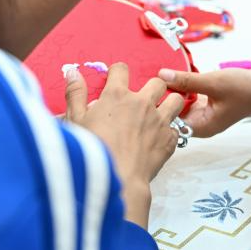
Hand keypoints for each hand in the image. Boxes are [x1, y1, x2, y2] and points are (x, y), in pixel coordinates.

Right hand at [64, 63, 183, 227]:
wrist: (116, 180)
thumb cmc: (92, 151)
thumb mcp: (75, 120)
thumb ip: (75, 94)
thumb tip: (73, 72)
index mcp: (117, 95)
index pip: (122, 69)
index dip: (118, 72)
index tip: (116, 79)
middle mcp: (142, 103)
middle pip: (157, 83)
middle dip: (152, 88)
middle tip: (143, 101)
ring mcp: (159, 120)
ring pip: (176, 99)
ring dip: (170, 104)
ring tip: (160, 114)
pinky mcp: (170, 139)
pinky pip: (177, 128)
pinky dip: (170, 132)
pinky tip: (159, 139)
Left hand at [158, 68, 250, 135]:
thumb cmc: (245, 89)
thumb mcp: (214, 82)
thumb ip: (187, 80)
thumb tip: (161, 75)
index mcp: (201, 127)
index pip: (170, 122)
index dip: (159, 108)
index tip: (150, 91)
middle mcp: (200, 124)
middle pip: (173, 114)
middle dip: (164, 98)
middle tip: (152, 80)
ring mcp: (203, 115)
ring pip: (180, 105)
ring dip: (174, 91)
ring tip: (161, 76)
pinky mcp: (207, 105)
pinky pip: (189, 99)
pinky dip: (183, 89)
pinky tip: (177, 77)